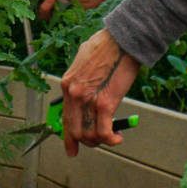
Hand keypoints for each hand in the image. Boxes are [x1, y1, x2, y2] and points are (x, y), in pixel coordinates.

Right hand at [13, 0, 113, 18]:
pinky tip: (57, 5)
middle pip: (27, 2)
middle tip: (24, 2)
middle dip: (25, 3)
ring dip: (42, 8)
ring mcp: (51, 4)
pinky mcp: (59, 14)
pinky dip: (51, 13)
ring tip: (51, 0)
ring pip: (37, 12)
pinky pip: (48, 18)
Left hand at [58, 28, 138, 156]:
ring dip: (101, 141)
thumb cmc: (108, 46)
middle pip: (74, 130)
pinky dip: (111, 139)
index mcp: (68, 83)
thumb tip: (87, 90)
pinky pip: (104, 132)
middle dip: (86, 142)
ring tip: (112, 136)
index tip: (72, 148)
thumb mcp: (84, 60)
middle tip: (97, 143)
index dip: (68, 137)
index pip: (64, 117)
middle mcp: (73, 93)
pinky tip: (118, 137)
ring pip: (88, 134)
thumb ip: (82, 78)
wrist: (122, 39)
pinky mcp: (105, 103)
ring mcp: (87, 100)